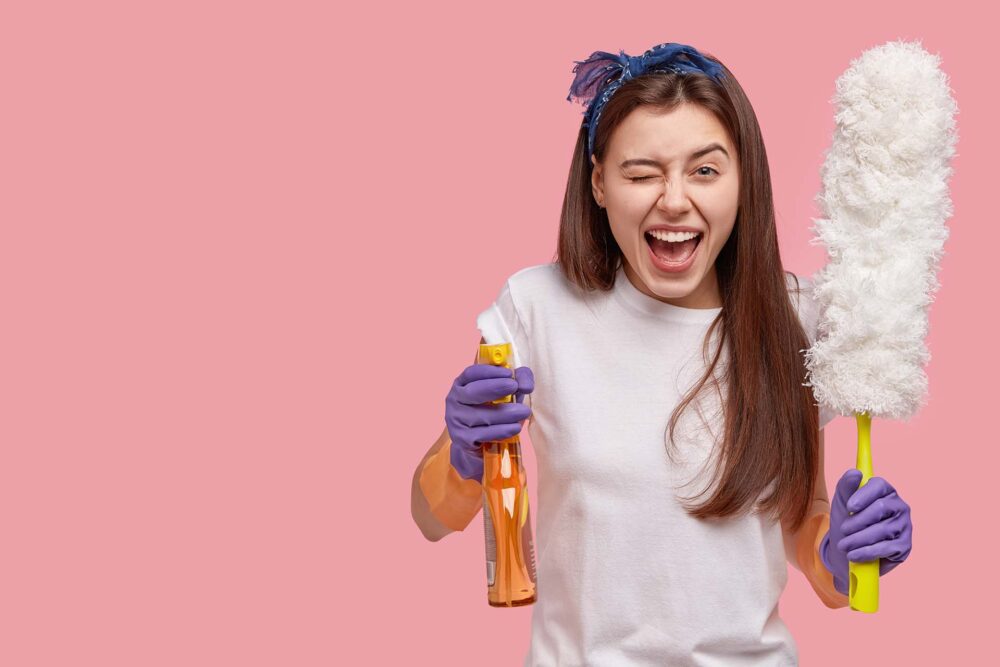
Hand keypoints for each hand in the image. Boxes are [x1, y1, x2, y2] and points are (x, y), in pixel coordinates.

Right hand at [444, 364, 533, 480]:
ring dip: (505, 412)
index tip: (509, 372)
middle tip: (514, 386)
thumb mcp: (507, 394)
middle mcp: (454, 400)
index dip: (489, 371)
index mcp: (462, 384)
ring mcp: (456, 420)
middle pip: (473, 392)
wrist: (480, 446)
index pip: (471, 373)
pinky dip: (502, 430)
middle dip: (495, 387)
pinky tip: (515, 427)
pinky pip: (484, 433)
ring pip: (481, 415)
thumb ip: (519, 381)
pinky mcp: (462, 439)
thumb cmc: (494, 413)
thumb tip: (526, 385)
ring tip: (524, 411)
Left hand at [821, 469, 912, 594]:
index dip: (863, 495)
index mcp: (884, 491)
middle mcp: (899, 506)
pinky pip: (887, 548)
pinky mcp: (905, 546)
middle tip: (843, 530)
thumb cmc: (846, 520)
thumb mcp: (841, 503)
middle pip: (880, 508)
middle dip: (857, 521)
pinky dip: (867, 552)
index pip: (879, 485)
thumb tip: (855, 473)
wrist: (847, 550)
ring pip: (882, 530)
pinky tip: (854, 555)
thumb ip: (846, 486)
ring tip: (844, 545)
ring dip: (858, 539)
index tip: (849, 506)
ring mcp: (904, 526)